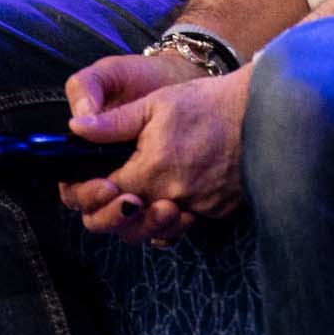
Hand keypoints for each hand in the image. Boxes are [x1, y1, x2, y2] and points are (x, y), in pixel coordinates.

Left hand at [60, 58, 252, 245]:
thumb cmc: (206, 103)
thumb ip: (113, 123)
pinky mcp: (216, 211)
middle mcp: (173, 197)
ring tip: (141, 198)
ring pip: (156, 232)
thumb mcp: (154, 103)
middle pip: (127, 226)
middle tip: (114, 193)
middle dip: (113, 214)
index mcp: (151, 170)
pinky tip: (168, 199)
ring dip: (143, 220)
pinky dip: (172, 218)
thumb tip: (76, 128)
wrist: (258, 110)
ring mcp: (197, 208)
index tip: (97, 181)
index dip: (93, 192)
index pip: (105, 197)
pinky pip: (184, 225)